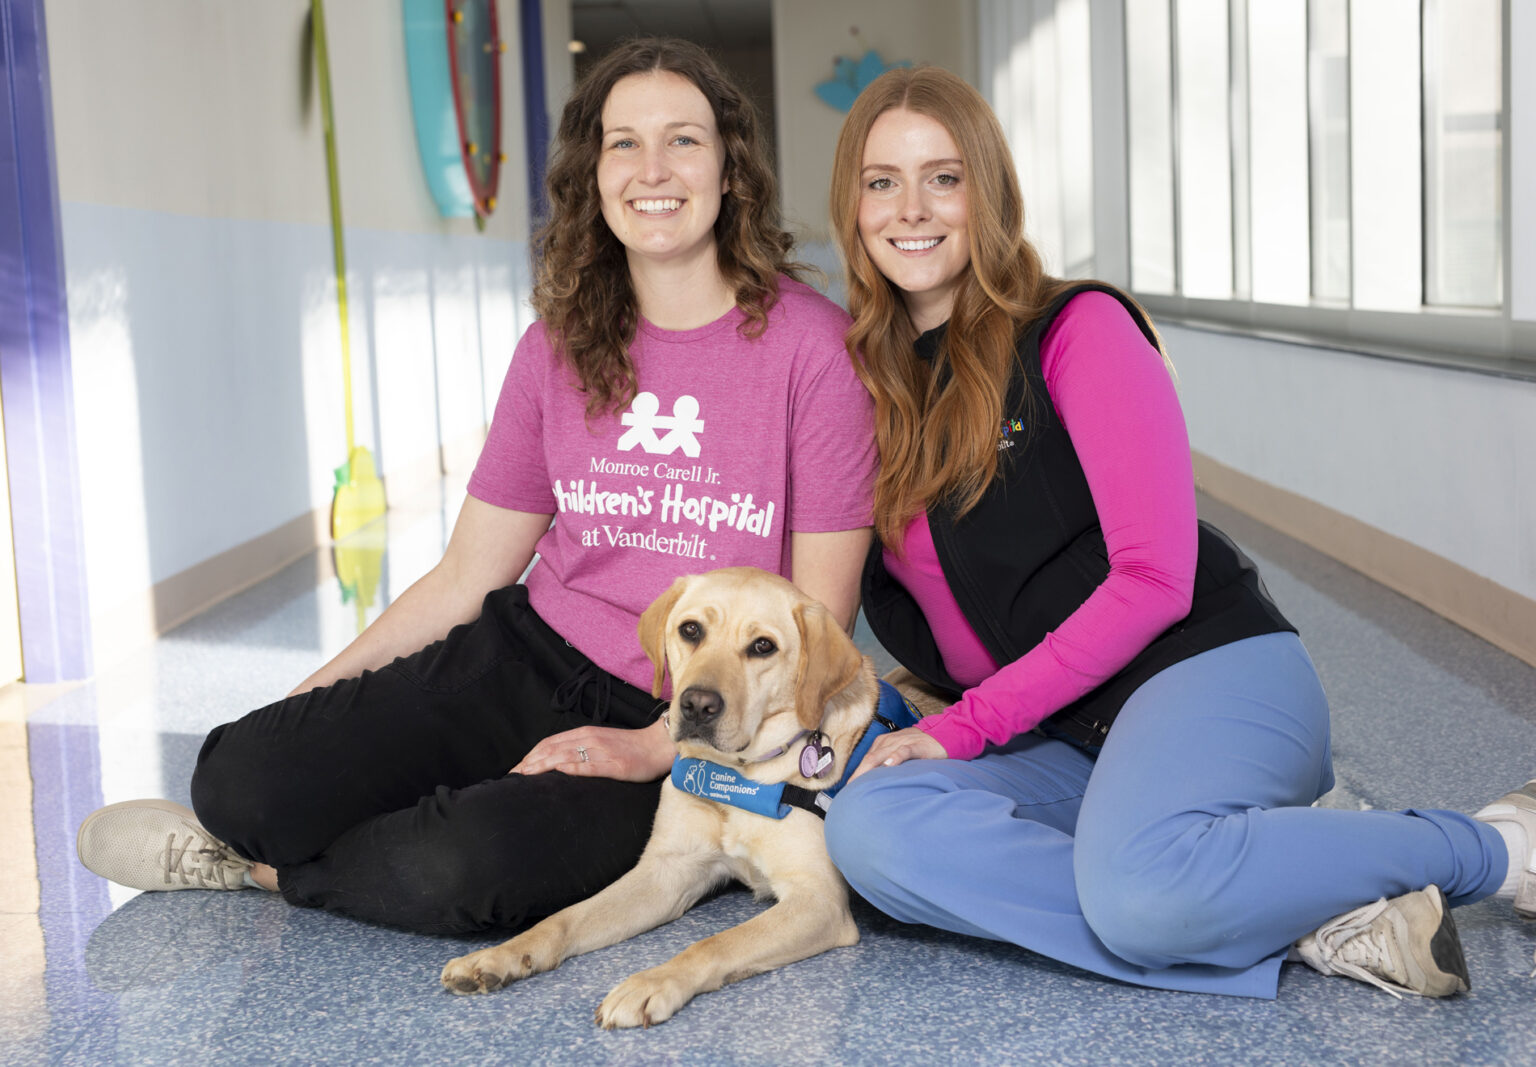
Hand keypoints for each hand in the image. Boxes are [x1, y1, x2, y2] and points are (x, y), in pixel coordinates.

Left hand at [509, 718, 673, 782]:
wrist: (659, 746)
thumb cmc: (631, 748)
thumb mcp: (602, 743)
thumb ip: (582, 749)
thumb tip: (558, 761)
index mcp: (586, 734)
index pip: (550, 743)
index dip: (530, 755)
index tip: (515, 768)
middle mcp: (591, 739)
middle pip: (553, 749)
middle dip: (530, 762)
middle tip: (512, 776)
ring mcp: (603, 752)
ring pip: (566, 756)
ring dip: (543, 765)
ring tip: (525, 775)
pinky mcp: (615, 765)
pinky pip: (590, 766)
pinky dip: (572, 767)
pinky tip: (559, 771)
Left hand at [848, 726, 946, 781]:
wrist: (941, 735)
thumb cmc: (917, 748)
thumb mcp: (898, 755)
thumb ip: (887, 765)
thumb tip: (873, 783)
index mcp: (882, 745)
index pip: (865, 761)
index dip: (856, 775)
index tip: (848, 789)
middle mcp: (888, 742)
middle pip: (869, 760)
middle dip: (858, 775)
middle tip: (850, 791)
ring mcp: (901, 742)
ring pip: (881, 755)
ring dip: (870, 769)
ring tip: (861, 782)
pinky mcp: (916, 745)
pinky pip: (904, 751)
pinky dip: (896, 757)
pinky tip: (890, 765)